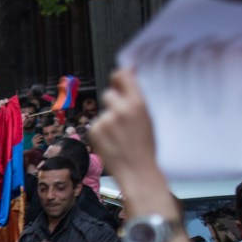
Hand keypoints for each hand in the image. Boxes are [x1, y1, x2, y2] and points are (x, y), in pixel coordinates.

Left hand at [91, 69, 159, 186]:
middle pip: (108, 93)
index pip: (121, 75)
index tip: (119, 80)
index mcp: (138, 103)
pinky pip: (95, 124)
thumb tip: (129, 71)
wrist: (137, 171)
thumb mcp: (147, 117)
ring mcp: (105, 120)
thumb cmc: (145, 145)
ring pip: (102, 112)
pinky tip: (111, 142)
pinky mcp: (94, 131)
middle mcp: (120, 109)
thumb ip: (136, 96)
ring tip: (119, 135)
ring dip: (108, 119)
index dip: (118, 77)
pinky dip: (101, 131)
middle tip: (121, 118)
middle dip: (113, 103)